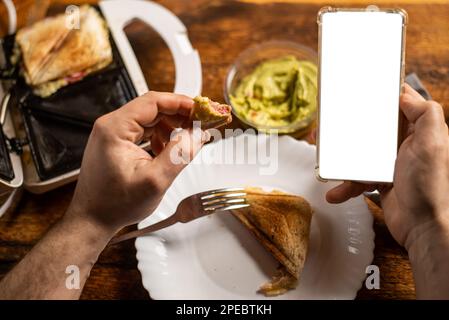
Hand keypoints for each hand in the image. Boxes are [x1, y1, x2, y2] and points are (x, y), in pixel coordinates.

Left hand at [65, 91, 208, 236]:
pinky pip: (145, 131)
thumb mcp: (154, 180)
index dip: (182, 103)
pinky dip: (161, 136)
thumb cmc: (114, 204)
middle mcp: (111, 126)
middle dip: (180, 115)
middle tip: (201, 123)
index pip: (154, 101)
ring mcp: (113, 134)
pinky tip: (169, 150)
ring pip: (151, 119)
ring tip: (187, 140)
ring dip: (172, 126)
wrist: (93, 220)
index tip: (201, 109)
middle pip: (153, 108)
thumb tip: (198, 134)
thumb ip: (179, 154)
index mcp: (115, 128)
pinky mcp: (117, 143)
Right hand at [326, 84, 448, 247]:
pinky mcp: (379, 180)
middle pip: (371, 128)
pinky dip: (345, 185)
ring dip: (341, 159)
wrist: (422, 226)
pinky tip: (337, 190)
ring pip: (359, 153)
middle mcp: (403, 144)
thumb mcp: (433, 143)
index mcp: (417, 131)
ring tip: (325, 161)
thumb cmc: (430, 186)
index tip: (357, 91)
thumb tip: (405, 94)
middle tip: (329, 127)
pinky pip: (356, 177)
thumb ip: (425, 113)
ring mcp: (389, 163)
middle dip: (349, 128)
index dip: (378, 97)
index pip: (397, 105)